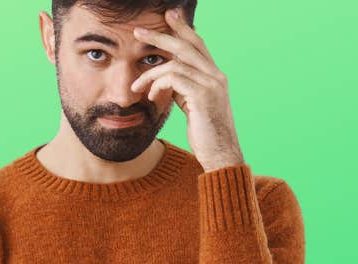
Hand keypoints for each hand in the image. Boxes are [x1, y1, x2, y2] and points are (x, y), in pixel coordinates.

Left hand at [129, 7, 243, 171]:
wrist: (220, 155)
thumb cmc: (204, 134)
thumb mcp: (191, 106)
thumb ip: (182, 89)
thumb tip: (165, 79)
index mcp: (214, 76)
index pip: (197, 44)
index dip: (183, 29)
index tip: (168, 16)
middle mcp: (216, 76)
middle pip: (187, 45)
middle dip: (161, 35)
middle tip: (138, 31)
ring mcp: (211, 84)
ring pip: (176, 62)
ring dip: (150, 73)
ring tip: (137, 86)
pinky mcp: (202, 96)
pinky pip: (173, 78)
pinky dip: (157, 84)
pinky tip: (149, 97)